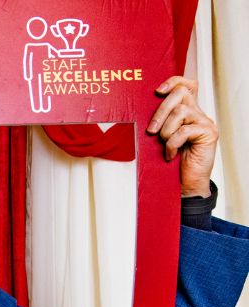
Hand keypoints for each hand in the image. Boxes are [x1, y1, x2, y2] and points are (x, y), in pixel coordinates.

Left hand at [146, 77, 217, 196]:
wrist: (185, 183)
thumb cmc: (171, 160)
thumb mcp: (161, 137)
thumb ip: (159, 122)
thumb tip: (140, 109)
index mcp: (187, 111)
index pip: (186, 85)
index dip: (173, 81)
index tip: (157, 91)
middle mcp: (198, 113)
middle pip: (180, 94)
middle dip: (160, 111)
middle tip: (151, 130)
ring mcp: (205, 122)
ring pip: (181, 112)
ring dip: (166, 130)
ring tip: (164, 144)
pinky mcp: (208, 134)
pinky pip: (184, 131)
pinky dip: (172, 144)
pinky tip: (170, 155)